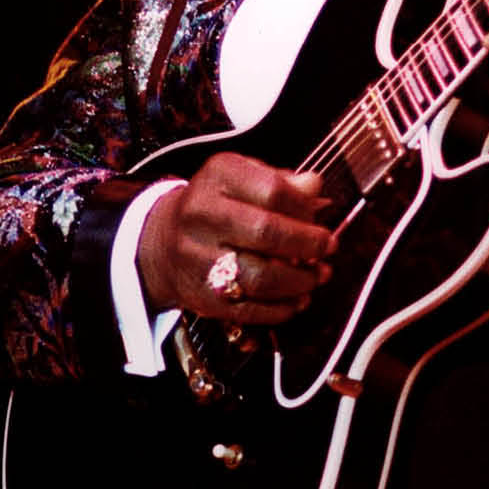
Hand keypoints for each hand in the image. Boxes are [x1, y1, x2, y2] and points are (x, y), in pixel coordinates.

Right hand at [138, 152, 334, 320]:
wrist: (161, 242)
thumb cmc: (213, 207)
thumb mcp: (241, 178)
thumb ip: (280, 181)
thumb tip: (314, 187)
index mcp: (217, 178)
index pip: (272, 190)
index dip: (306, 208)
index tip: (320, 219)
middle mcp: (201, 215)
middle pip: (266, 232)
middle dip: (307, 244)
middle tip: (326, 248)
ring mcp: (198, 259)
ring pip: (260, 277)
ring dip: (299, 280)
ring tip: (317, 275)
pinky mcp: (202, 296)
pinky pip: (250, 310)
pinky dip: (282, 308)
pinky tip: (297, 298)